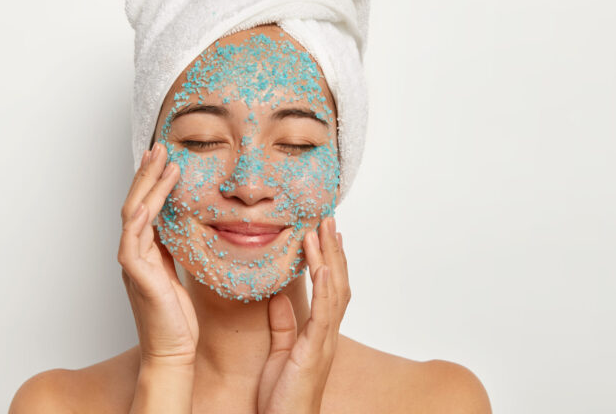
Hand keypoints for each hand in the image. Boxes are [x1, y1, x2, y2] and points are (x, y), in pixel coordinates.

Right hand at [118, 142, 198, 367]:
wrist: (173, 352)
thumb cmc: (177, 318)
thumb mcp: (176, 274)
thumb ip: (171, 250)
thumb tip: (180, 226)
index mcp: (143, 252)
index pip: (144, 208)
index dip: (151, 181)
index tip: (163, 158)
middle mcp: (133, 254)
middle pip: (134, 204)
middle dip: (146, 174)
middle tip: (159, 148)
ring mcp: (132, 265)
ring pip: (133, 216)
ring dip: (147, 188)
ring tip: (161, 163)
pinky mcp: (138, 279)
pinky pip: (131, 245)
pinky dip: (137, 223)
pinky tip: (146, 205)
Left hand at [257, 217, 350, 413]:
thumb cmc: (284, 398)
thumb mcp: (281, 353)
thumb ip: (283, 325)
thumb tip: (278, 298)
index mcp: (319, 333)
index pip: (329, 288)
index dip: (329, 260)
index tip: (324, 234)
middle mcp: (327, 333)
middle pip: (337, 283)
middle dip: (333, 250)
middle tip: (328, 220)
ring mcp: (325, 341)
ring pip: (334, 291)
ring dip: (330, 258)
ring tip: (324, 230)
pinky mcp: (315, 351)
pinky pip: (324, 314)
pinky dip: (325, 288)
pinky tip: (321, 266)